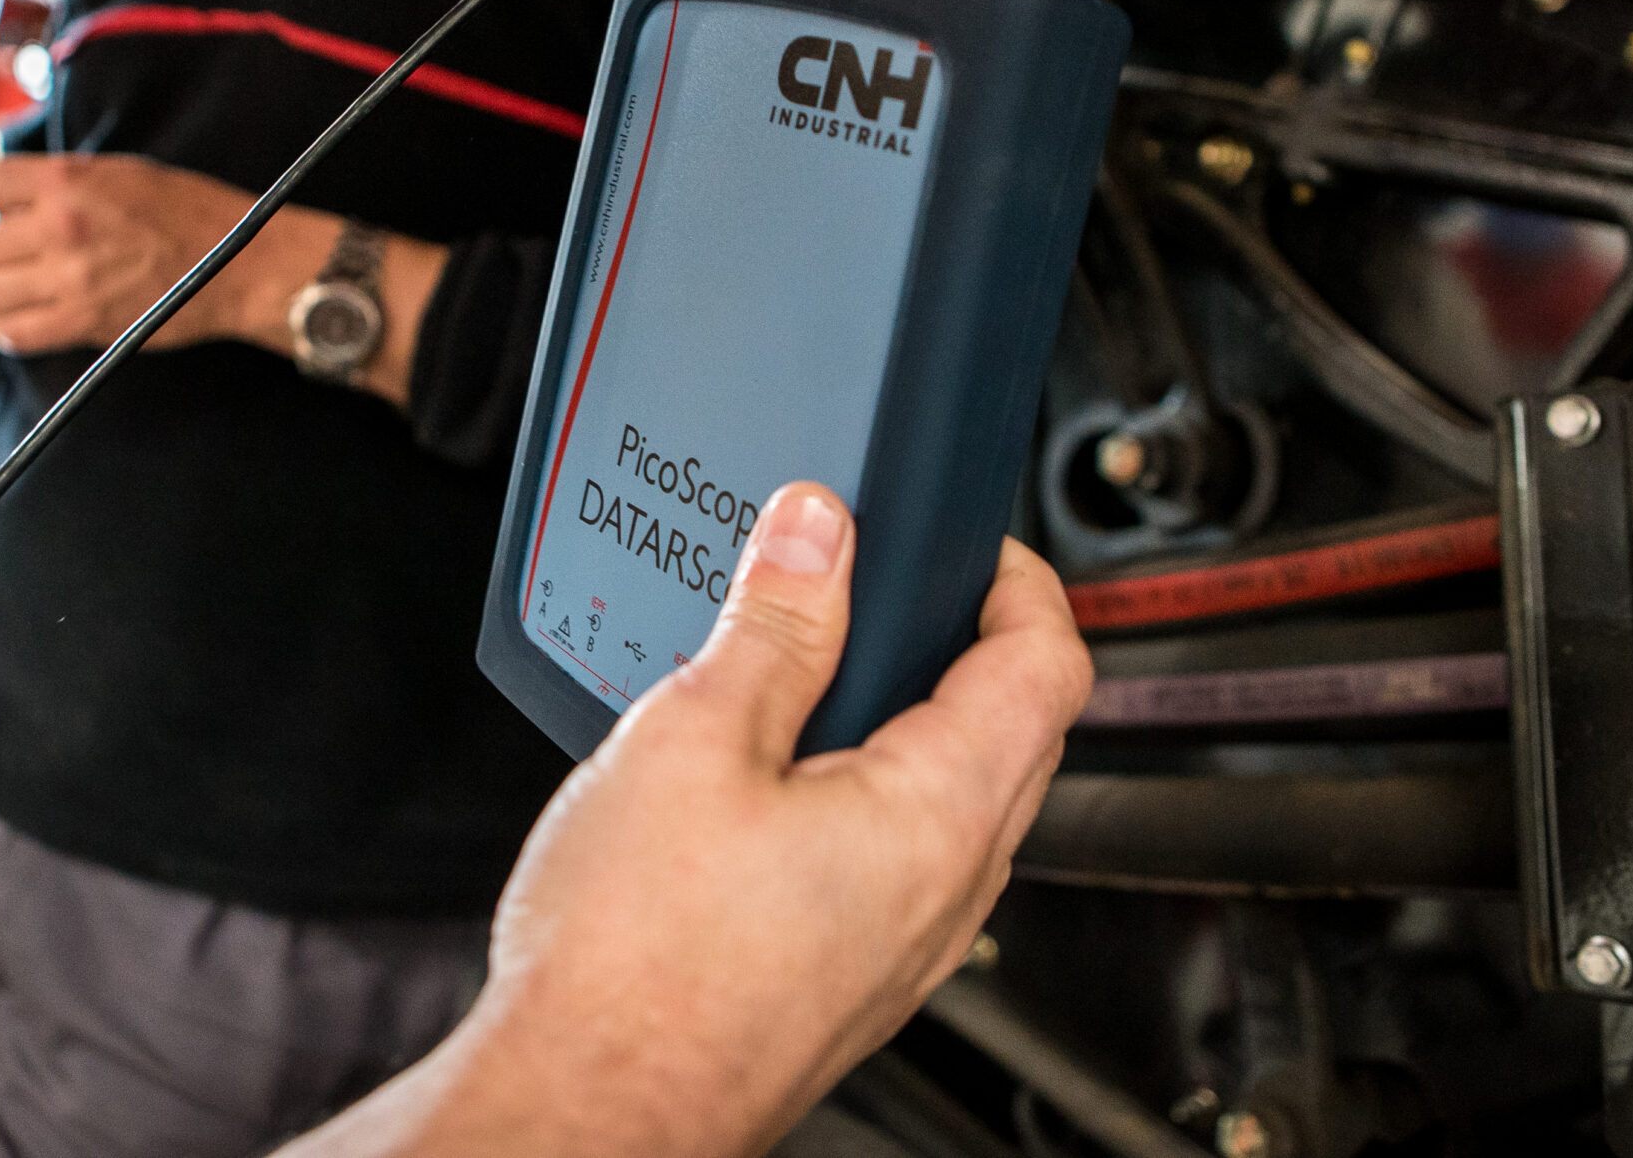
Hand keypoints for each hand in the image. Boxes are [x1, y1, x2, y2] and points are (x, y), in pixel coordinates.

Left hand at [0, 154, 286, 355]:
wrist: (237, 260)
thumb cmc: (181, 210)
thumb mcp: (114, 171)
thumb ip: (53, 181)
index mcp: (64, 179)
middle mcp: (61, 225)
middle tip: (4, 259)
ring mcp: (72, 276)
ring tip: (24, 288)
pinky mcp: (86, 321)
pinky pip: (14, 332)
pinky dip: (14, 328)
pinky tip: (34, 316)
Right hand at [282, 484, 1092, 1157]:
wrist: (583, 1106)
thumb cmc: (634, 965)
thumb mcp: (695, 738)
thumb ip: (774, 624)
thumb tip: (819, 532)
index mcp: (941, 816)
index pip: (1048, 663)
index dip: (1015, 576)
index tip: (959, 538)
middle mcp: (948, 891)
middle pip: (1013, 726)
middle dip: (954, 638)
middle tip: (872, 583)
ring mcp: (904, 946)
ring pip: (951, 796)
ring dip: (900, 715)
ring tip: (800, 665)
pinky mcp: (851, 978)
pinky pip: (894, 857)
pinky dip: (857, 789)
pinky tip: (760, 774)